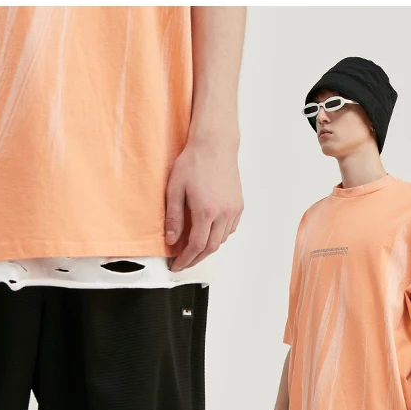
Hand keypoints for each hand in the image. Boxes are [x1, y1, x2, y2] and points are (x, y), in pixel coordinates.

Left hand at [165, 135, 242, 271]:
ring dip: (207, 248)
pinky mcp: (238, 205)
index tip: (177, 265)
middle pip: (210, 248)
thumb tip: (172, 240)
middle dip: (196, 259)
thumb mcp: (175, 189)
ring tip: (193, 249)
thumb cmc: (194, 161)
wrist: (215, 144)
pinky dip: (218, 237)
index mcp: (206, 211)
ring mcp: (233, 210)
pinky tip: (208, 234)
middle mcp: (223, 213)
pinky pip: (229, 230)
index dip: (185, 259)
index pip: (196, 246)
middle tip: (184, 262)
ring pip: (221, 240)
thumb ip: (173, 217)